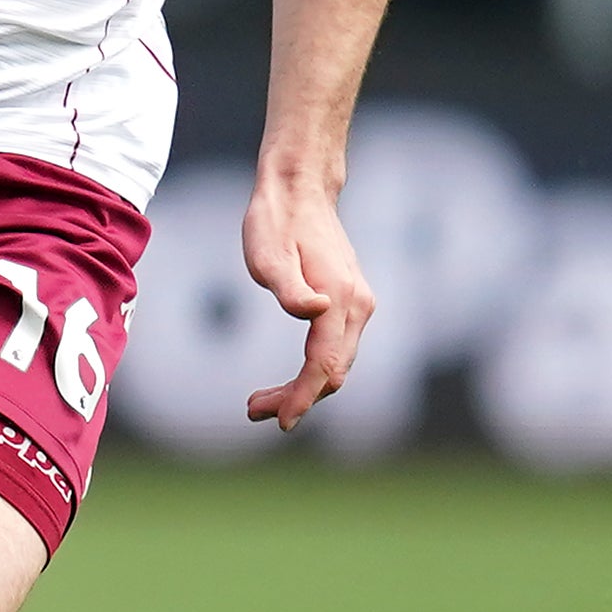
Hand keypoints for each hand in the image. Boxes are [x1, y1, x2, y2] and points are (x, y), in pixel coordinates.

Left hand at [240, 163, 372, 429]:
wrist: (300, 190)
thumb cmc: (276, 221)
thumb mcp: (267, 254)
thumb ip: (289, 288)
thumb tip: (315, 312)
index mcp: (339, 299)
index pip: (324, 364)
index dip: (303, 397)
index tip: (280, 421)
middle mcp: (357, 306)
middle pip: (334, 371)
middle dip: (298, 399)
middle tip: (253, 411)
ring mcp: (358, 304)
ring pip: (337, 363)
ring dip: (304, 389)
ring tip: (260, 402)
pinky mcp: (350, 302)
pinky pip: (336, 349)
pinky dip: (313, 371)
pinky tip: (287, 380)